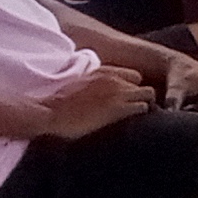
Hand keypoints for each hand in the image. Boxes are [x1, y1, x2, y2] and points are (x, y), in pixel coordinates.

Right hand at [32, 67, 154, 141]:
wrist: (49, 112)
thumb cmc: (57, 104)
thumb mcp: (78, 85)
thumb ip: (94, 85)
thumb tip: (98, 95)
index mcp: (103, 72)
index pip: (135, 75)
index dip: (135, 89)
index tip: (132, 100)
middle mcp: (113, 79)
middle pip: (144, 85)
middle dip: (143, 98)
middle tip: (137, 112)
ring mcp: (117, 93)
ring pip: (148, 94)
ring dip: (146, 106)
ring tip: (138, 119)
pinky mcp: (117, 108)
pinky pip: (143, 107)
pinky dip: (142, 115)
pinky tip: (135, 124)